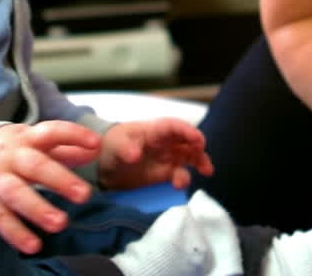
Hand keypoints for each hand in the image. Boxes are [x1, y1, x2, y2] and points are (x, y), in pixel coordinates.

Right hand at [0, 121, 101, 253]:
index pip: (51, 131)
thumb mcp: (32, 143)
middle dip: (60, 180)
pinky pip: (0, 219)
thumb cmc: (8, 153)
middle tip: (85, 195)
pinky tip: (34, 245)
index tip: (95, 143)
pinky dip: (16, 233)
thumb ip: (64, 147)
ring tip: (61, 224)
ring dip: (39, 209)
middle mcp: (11, 157)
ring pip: (16, 194)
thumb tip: (96, 149)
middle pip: (36, 166)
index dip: (73, 135)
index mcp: (26, 138)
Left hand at [98, 117, 214, 190]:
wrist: (105, 165)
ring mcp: (167, 157)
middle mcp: (165, 142)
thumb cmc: (111, 145)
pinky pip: (180, 174)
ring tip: (206, 171)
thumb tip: (135, 155)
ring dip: (199, 162)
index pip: (174, 126)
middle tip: (202, 154)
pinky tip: (182, 185)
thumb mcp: (114, 144)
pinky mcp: (165, 173)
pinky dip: (185, 178)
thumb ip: (124, 149)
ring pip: (190, 156)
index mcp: (154, 130)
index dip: (187, 130)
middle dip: (198, 145)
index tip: (197, 139)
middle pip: (187, 140)